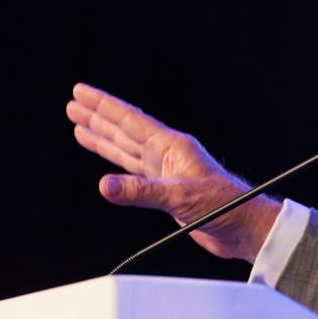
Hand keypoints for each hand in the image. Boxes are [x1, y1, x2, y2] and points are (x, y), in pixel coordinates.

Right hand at [66, 83, 281, 263]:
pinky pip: (132, 172)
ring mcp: (166, 171)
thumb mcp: (180, 197)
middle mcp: (168, 154)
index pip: (131, 120)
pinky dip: (115, 164)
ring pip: (126, 149)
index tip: (82, 92)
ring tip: (81, 124)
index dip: (104, 106)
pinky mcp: (165, 190)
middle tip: (74, 102)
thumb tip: (105, 185)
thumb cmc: (226, 205)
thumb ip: (142, 191)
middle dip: (98, 117)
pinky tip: (105, 161)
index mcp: (174, 146)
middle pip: (125, 130)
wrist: (243, 227)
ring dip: (103, 137)